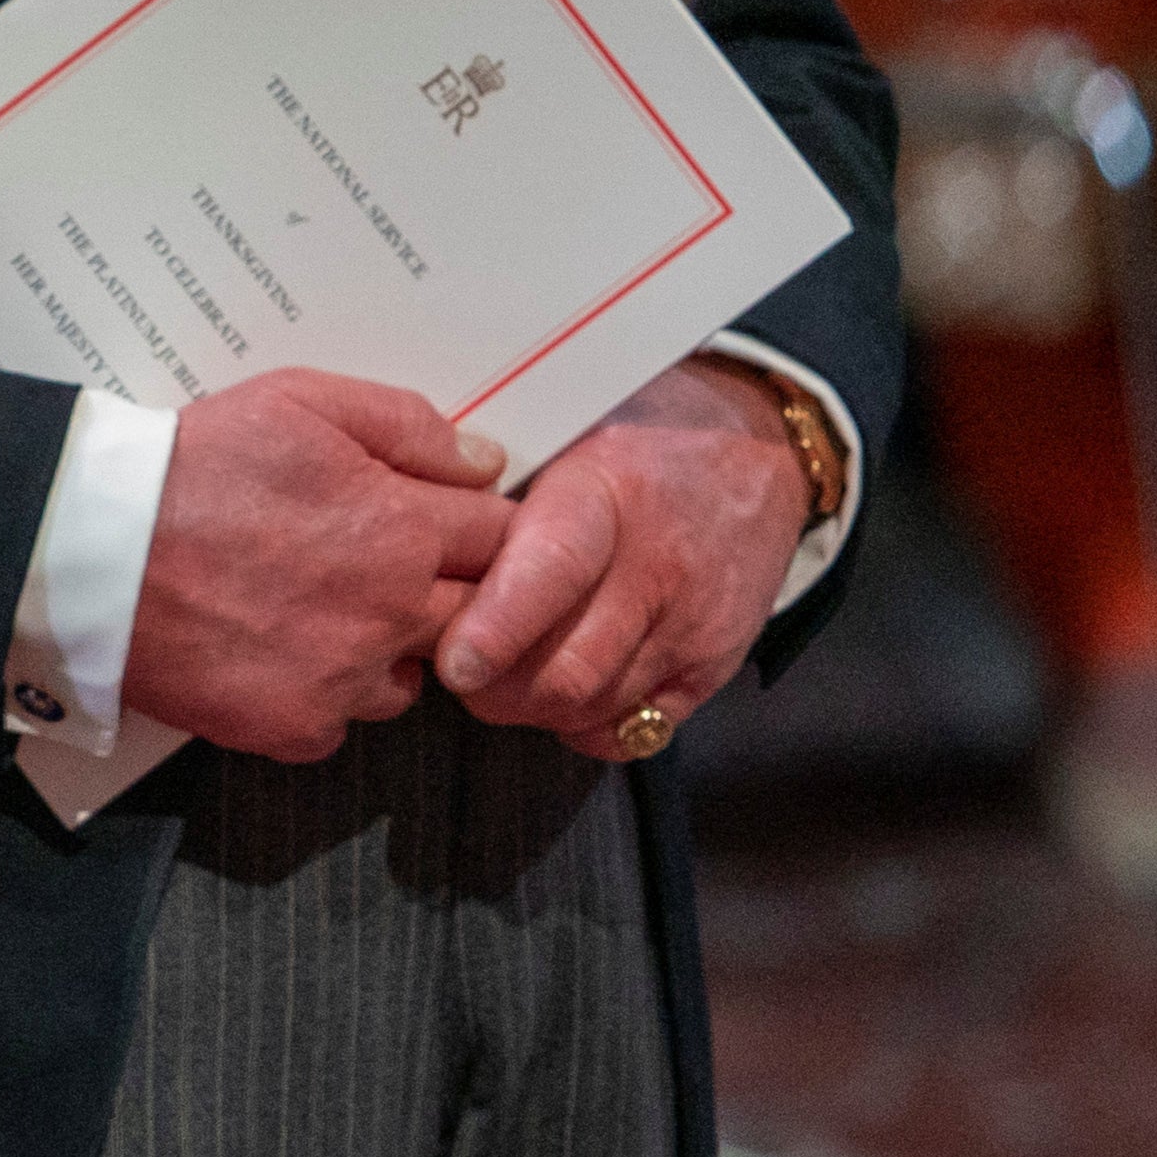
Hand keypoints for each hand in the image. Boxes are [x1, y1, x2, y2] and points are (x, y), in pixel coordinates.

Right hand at [125, 371, 514, 764]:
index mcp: (402, 528)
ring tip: (325, 607)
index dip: (483, 523)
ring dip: (391, 647)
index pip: (503, 535)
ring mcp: (345, 679)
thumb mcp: (297, 400)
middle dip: (449, 587)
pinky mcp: (296, 727)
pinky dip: (323, 691)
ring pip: (414, 675)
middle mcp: (392, 613)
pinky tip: (278, 648)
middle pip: (477, 613)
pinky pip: (343, 719)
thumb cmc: (189, 466)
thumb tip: (483, 460)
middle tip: (389, 563)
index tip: (454, 521)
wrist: (90, 551)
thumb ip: (405, 423)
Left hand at [436, 359, 805, 756]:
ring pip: (593, 705)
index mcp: (604, 494)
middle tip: (456, 668)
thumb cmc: (631, 436)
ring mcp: (690, 624)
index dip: (497, 626)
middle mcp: (654, 567)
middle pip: (566, 667)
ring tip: (500, 675)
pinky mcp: (713, 665)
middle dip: (495, 687)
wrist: (754, 452)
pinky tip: (560, 691)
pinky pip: (635, 729)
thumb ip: (492, 480)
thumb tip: (402, 520)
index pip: (552, 570)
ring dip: (532, 707)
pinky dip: (586, 725)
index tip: (453, 662)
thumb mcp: (563, 427)